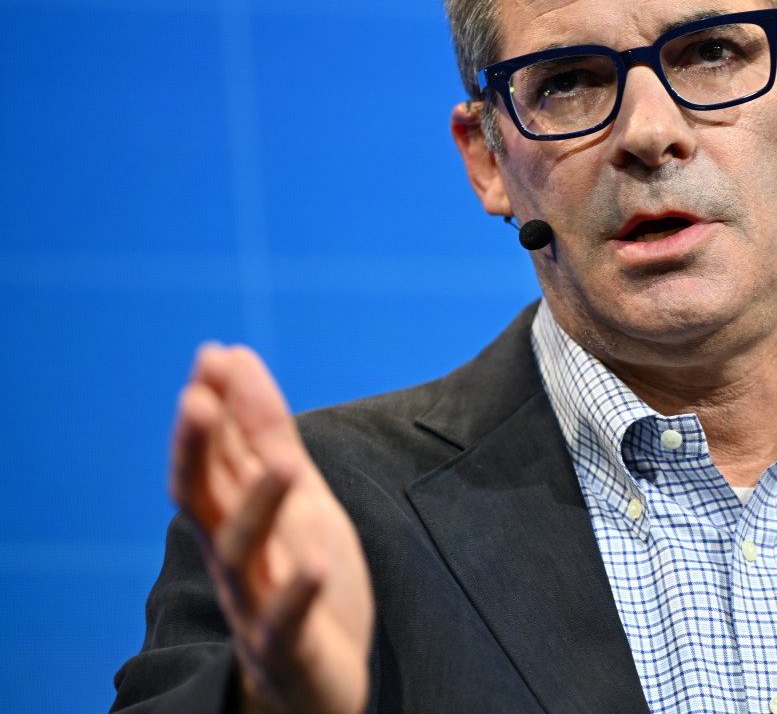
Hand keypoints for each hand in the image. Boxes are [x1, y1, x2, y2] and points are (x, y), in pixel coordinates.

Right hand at [170, 344, 373, 713]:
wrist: (318, 680)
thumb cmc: (298, 577)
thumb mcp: (292, 495)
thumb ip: (263, 434)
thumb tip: (232, 358)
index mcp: (236, 517)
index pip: (213, 458)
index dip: (212, 411)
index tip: (212, 355)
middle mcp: (234, 556)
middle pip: (205, 499)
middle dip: (199, 450)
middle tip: (199, 398)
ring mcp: (256, 602)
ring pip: (242, 553)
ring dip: (257, 507)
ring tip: (281, 465)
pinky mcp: (287, 646)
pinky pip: (284, 621)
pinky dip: (296, 592)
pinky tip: (313, 564)